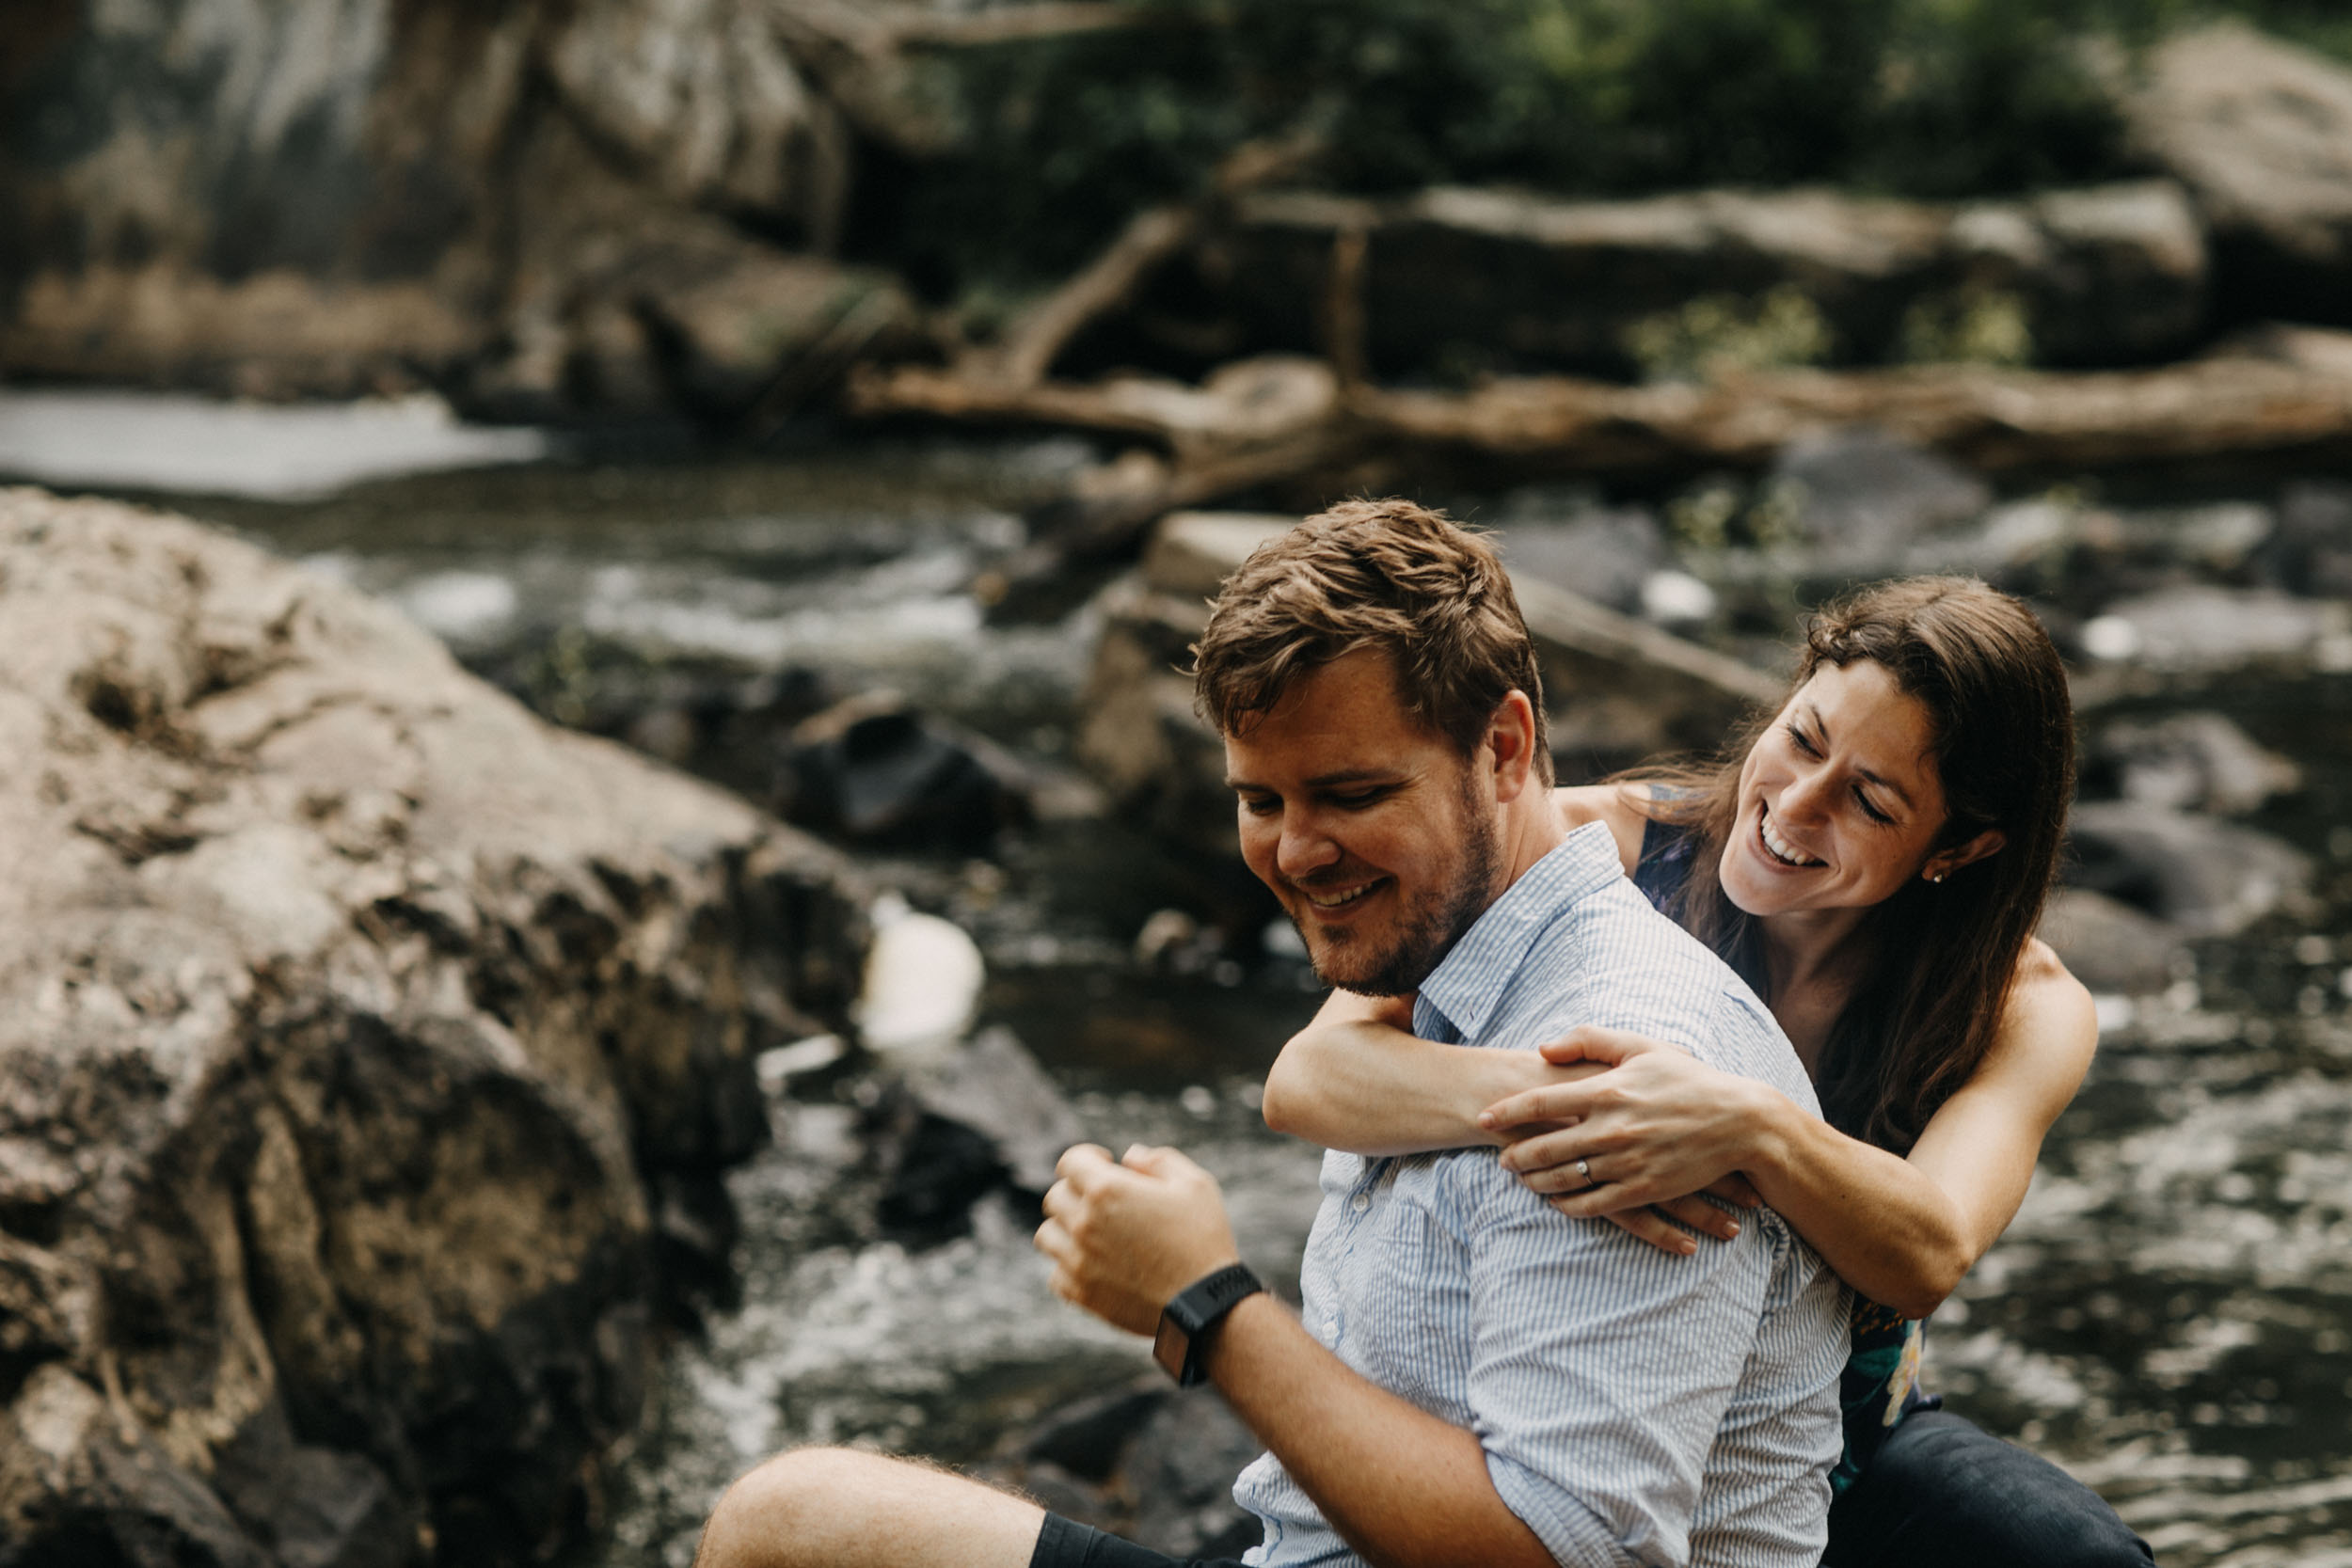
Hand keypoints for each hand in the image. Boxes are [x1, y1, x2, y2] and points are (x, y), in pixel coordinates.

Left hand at [1034, 1143, 1242, 1336]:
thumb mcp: (1194, 1184)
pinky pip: (1055, 1274)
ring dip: (1066, 1229)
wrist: (1205, 1305)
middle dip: (1077, 1192)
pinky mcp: (1081, 1293)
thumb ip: (1158, 1161)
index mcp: (1108, 1189)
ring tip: (1093, 1234)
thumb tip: (1129, 1157)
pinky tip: (1093, 1265)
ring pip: (1047, 1234)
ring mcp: (1078, 1261)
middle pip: (1056, 1197)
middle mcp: (1084, 1223)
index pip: (1070, 1161)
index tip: (1104, 1165)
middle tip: (1104, 1203)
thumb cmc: (1203, 1240)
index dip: (1088, 1158)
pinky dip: (1068, 1267)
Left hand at [1477, 1027, 1765, 1248]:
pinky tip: (1557, 1201)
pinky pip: (1593, 1204)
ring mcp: (1626, 1162)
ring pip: (1563, 1179)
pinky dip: (1568, 1205)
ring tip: (1523, 1178)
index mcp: (1607, 1090)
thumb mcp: (1642, 1047)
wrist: (1741, 1123)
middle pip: (1544, 1147)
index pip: (1540, 1103)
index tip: (1483, 1119)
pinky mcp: (1643, 1189)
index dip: (1505, 1113)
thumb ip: (1589, 1041)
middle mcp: (1611, 1128)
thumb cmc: (1689, 1080)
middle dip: (1514, 1155)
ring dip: (1535, 1181)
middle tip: (1500, 1157)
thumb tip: (1542, 1049)